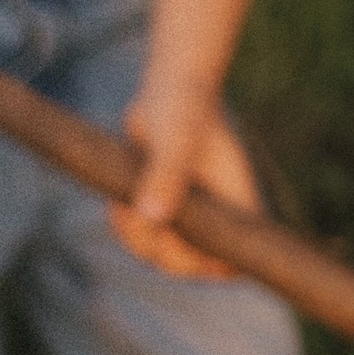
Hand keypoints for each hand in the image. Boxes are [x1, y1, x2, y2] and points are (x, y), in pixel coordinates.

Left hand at [111, 87, 261, 281]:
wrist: (169, 88)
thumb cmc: (184, 107)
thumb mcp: (176, 138)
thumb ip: (167, 175)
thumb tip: (152, 218)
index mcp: (236, 205)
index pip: (231, 262)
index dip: (205, 265)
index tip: (173, 237)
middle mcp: (216, 217)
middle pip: (187, 265)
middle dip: (155, 248)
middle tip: (133, 214)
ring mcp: (190, 216)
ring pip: (159, 254)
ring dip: (134, 237)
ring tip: (122, 204)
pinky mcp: (165, 210)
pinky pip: (143, 237)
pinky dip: (126, 227)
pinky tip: (117, 203)